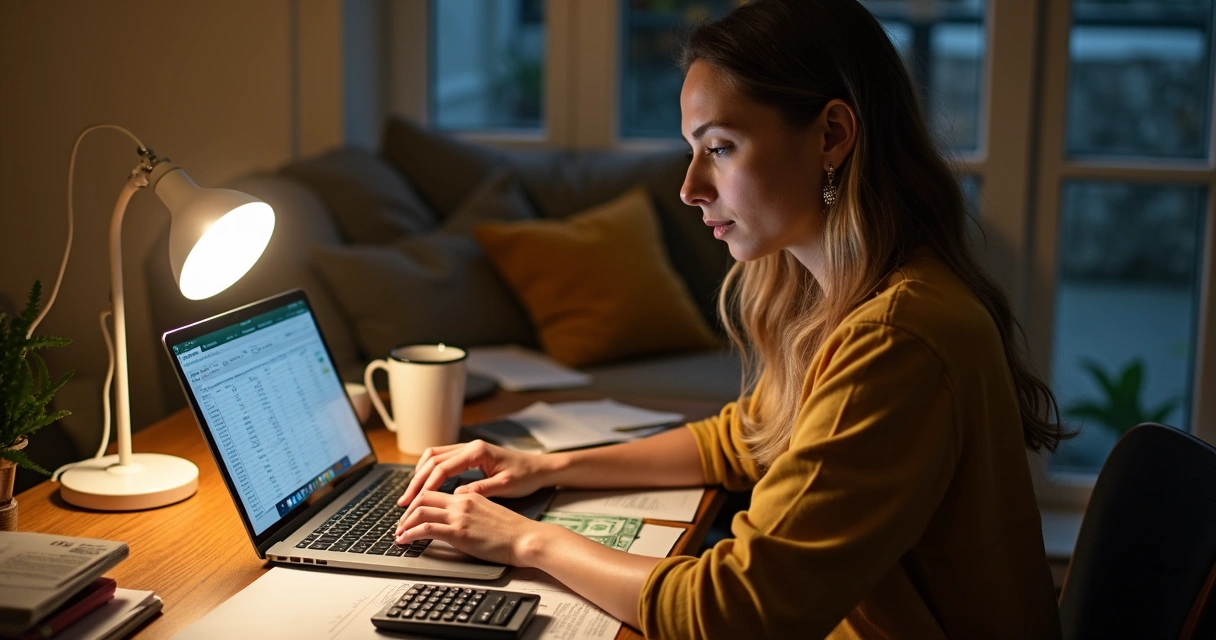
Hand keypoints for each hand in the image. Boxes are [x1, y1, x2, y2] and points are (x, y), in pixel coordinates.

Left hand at [393, 490, 545, 565]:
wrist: (526, 538)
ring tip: (398, 534)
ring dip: (404, 523)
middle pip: (423, 497)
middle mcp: (462, 501)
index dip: (418, 500)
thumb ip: (471, 509)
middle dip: (406, 510)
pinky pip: (426, 528)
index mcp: (469, 495)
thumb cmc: (513, 530)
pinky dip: (410, 533)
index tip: (410, 513)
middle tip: (399, 524)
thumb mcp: (489, 512)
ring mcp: (460, 515)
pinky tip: (404, 540)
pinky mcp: (459, 532)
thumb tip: (457, 517)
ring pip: (420, 510)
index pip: (435, 491)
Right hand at [396, 440, 554, 508]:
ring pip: (434, 457)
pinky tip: (425, 485)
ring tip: (410, 494)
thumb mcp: (505, 486)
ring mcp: (469, 449)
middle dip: (416, 481)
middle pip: (432, 460)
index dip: (426, 485)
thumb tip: (457, 497)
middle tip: (405, 501)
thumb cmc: (526, 476)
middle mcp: (470, 447)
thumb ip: (481, 490)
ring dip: (420, 474)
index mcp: (477, 452)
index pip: (442, 467)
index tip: (414, 502)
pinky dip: (430, 471)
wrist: (540, 468)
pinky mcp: (470, 455)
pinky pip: (442, 459)